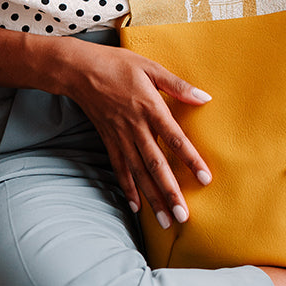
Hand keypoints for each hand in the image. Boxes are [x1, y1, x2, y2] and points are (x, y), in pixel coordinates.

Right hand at [60, 38, 212, 228]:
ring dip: (153, 198)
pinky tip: (137, 207)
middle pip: (156, 165)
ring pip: (139, 173)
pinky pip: (120, 169)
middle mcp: (136, 127)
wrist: (79, 70)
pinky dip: (128, 188)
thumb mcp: (151, 68)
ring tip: (166, 221)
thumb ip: (178, 85)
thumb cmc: (119, 65)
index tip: (205, 178)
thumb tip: (205, 98)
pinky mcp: (108, 141)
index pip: (175, 139)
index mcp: (150, 108)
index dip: (191, 160)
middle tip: (183, 216)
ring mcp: (120, 137)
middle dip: (170, 192)